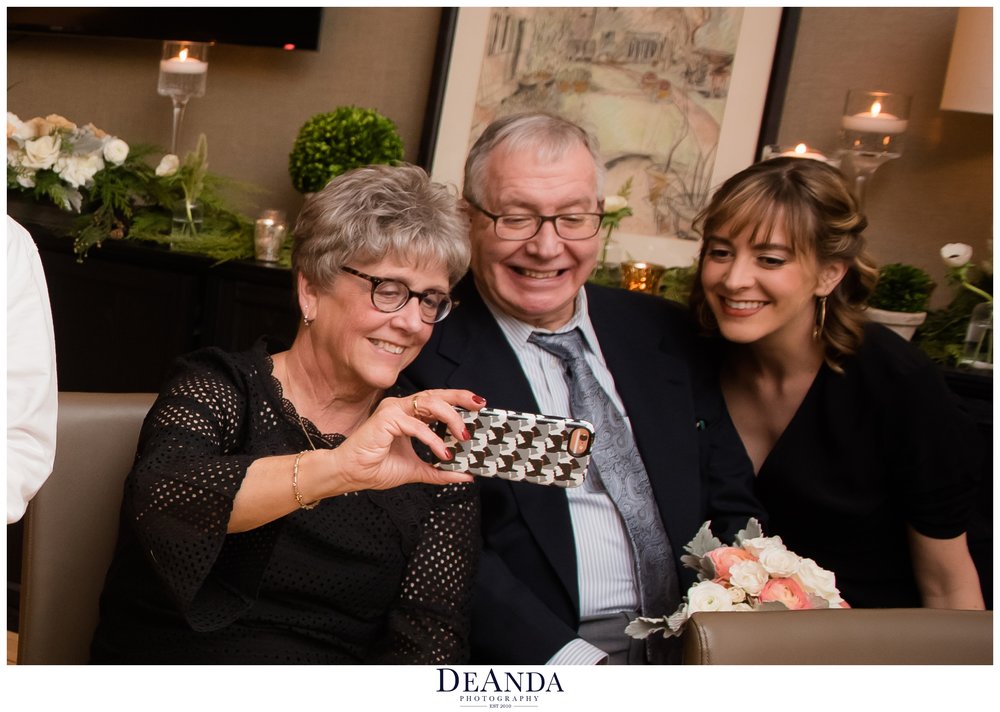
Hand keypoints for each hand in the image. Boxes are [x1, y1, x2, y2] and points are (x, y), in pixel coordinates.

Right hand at [330, 389, 485, 491]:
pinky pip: (417, 425)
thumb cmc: (376, 468)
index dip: (458, 400)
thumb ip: (440, 472)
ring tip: (463, 437)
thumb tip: (466, 475)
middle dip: (460, 398)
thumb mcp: (417, 470)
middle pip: (437, 395)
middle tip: (479, 406)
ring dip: (451, 419)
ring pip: (430, 404)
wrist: (351, 475)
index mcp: (408, 415)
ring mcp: (394, 410)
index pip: (437, 401)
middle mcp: (402, 407)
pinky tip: (443, 453)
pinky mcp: (387, 418)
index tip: (479, 405)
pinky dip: (432, 439)